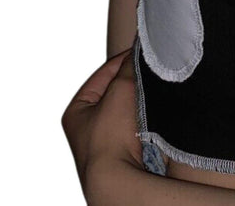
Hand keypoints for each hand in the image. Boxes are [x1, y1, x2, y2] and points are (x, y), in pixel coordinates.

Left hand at [61, 49, 149, 200]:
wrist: (121, 182)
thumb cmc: (110, 140)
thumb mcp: (120, 90)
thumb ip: (129, 66)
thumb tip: (138, 50)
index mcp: (76, 111)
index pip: (104, 74)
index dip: (124, 60)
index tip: (143, 52)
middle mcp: (88, 128)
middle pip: (117, 92)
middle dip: (135, 82)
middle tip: (151, 71)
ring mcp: (106, 143)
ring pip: (130, 110)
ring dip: (143, 101)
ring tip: (156, 91)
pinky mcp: (124, 156)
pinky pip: (140, 127)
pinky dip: (149, 119)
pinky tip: (158, 113)